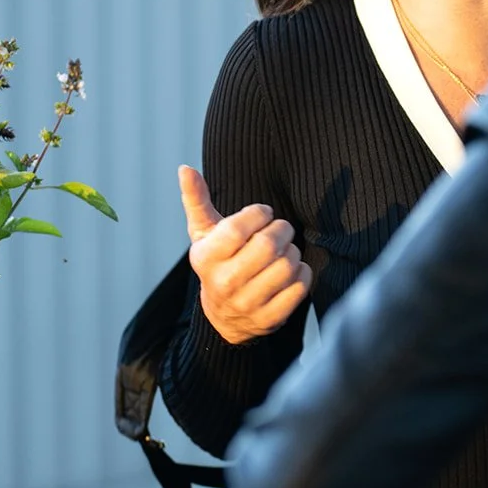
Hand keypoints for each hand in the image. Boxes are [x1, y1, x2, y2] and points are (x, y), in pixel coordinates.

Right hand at [179, 164, 311, 345]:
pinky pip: (300, 287)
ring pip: (287, 265)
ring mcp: (247, 304)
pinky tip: (291, 270)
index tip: (263, 213)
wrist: (223, 317)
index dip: (258, 214)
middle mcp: (224, 284)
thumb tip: (185, 169)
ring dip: (293, 250)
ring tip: (284, 249)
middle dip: (281, 229)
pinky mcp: (270, 319)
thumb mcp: (203, 233)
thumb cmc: (218, 261)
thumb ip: (197, 199)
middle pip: (267, 246)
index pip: (237, 229)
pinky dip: (302, 272)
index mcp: (205, 259)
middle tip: (280, 228)